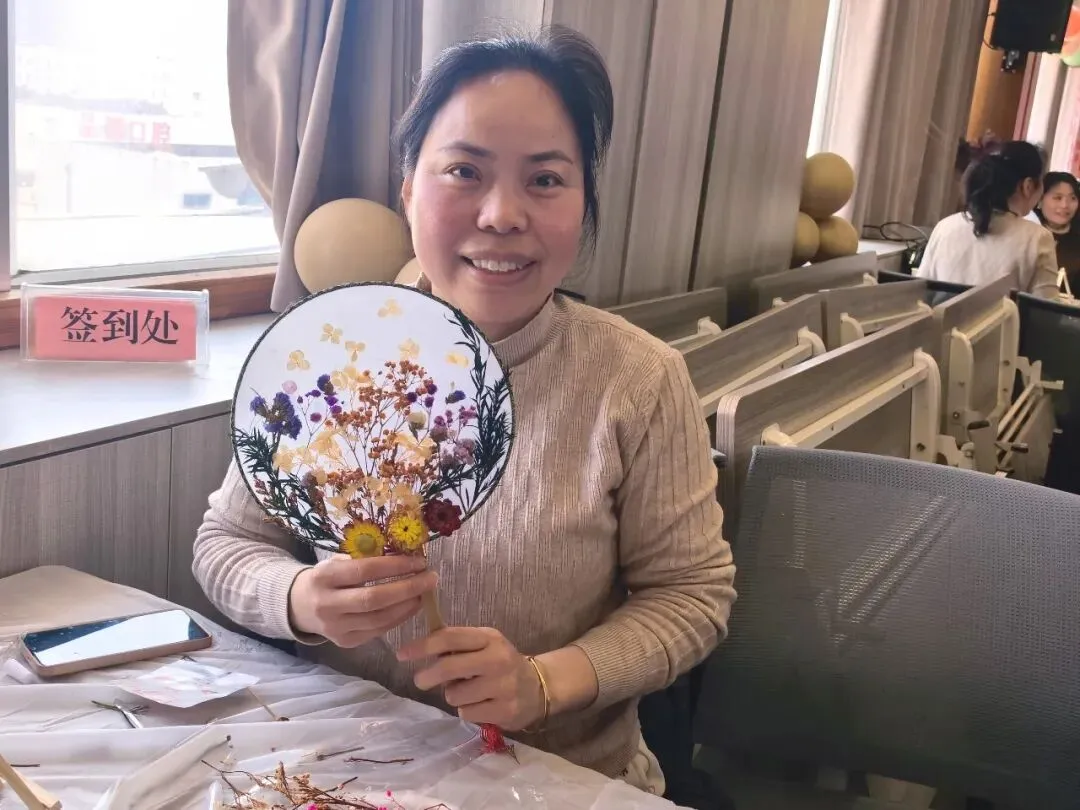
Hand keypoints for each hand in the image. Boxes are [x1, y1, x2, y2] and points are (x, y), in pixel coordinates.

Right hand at [288, 554, 437, 647]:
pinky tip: (411, 607)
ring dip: (407, 606)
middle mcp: (326, 604)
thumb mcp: (337, 562)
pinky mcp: (344, 642)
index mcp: (323, 577)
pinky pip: (378, 632)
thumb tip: (406, 556)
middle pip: (374, 598)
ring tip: (424, 593)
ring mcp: (335, 628)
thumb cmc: (327, 578)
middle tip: (431, 578)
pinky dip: (398, 618)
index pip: (365, 570)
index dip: (395, 566)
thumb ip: (364, 559)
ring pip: (378, 619)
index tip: (419, 562)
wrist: (300, 606)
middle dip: (408, 588)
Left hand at [396, 627, 544, 730]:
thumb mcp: (484, 645)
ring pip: (454, 694)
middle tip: (420, 681)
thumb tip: (419, 646)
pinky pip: (466, 713)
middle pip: (449, 667)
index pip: (450, 638)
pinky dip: (467, 710)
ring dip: (453, 695)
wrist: (537, 687)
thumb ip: (456, 644)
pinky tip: (480, 704)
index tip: (402, 654)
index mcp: (489, 638)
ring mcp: (503, 686)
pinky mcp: (505, 710)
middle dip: (428, 675)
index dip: (423, 645)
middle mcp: (498, 659)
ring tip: (467, 692)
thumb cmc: (500, 663)